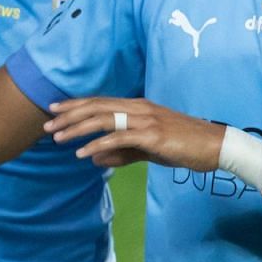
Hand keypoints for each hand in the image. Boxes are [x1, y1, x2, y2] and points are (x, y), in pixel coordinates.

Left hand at [45, 97, 223, 169]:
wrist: (215, 147)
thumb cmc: (183, 145)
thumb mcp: (148, 149)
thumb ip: (122, 153)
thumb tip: (94, 159)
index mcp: (137, 106)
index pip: (99, 102)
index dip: (75, 104)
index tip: (53, 108)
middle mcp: (138, 108)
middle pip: (96, 107)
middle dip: (68, 114)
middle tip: (46, 124)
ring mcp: (145, 120)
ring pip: (102, 119)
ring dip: (77, 128)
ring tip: (57, 137)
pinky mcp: (152, 135)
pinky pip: (118, 137)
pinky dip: (97, 144)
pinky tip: (82, 153)